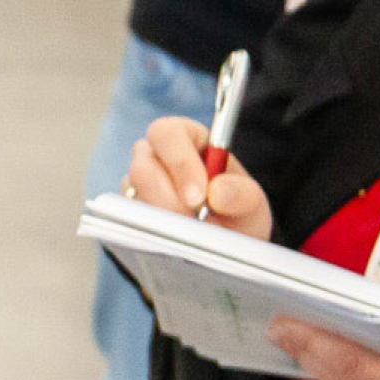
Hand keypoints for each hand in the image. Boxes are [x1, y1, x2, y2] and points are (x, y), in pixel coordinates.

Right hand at [124, 115, 270, 238]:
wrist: (224, 246)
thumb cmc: (235, 215)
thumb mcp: (252, 206)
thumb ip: (243, 195)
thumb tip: (218, 192)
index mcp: (189, 139)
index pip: (169, 133)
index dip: (180, 162)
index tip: (199, 197)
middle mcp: (157, 157)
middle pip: (142, 164)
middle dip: (166, 197)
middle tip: (190, 222)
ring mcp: (139, 185)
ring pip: (131, 194)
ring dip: (158, 217)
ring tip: (185, 237)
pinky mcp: (128, 211)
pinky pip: (126, 219)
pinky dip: (147, 232)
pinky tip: (170, 244)